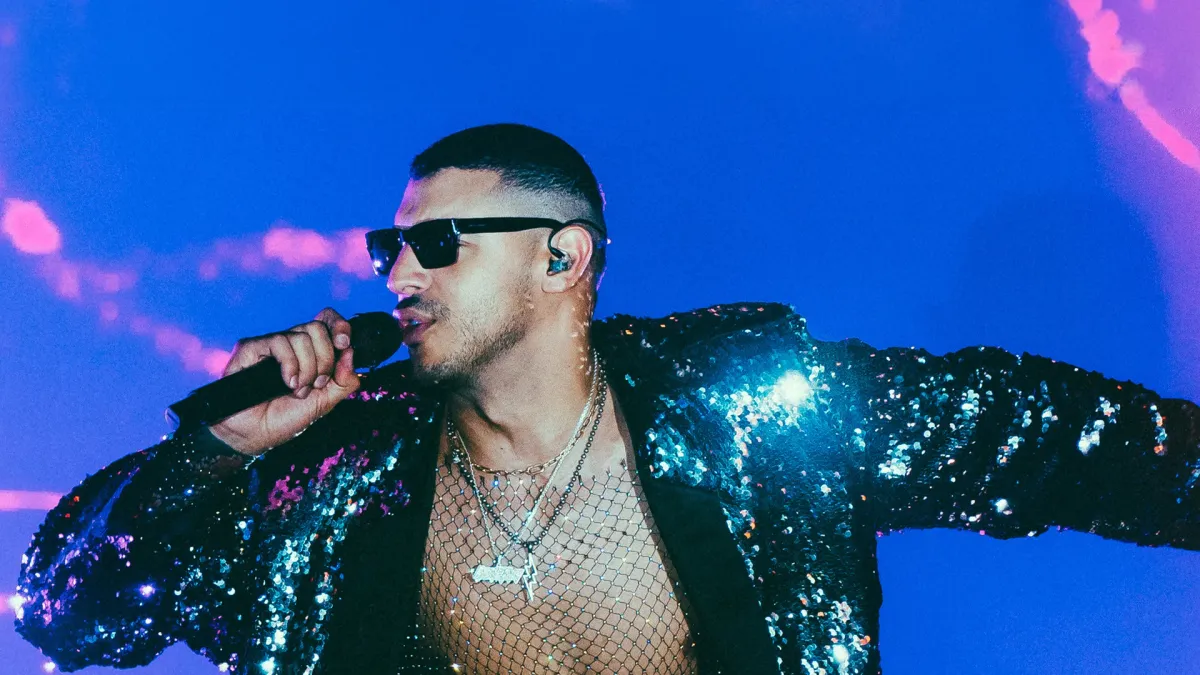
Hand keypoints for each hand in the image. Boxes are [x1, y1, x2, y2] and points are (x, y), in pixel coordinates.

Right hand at [208, 307, 359, 455]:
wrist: (257, 435)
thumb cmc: (286, 418)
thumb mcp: (326, 401)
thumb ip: (345, 380)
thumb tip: (351, 353)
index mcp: (311, 351)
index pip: (326, 321)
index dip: (339, 326)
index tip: (344, 345)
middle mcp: (291, 344)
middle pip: (317, 328)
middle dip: (325, 359)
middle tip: (317, 383)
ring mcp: (271, 344)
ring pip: (301, 336)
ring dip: (307, 369)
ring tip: (298, 390)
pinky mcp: (251, 348)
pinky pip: (280, 342)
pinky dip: (290, 365)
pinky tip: (287, 382)